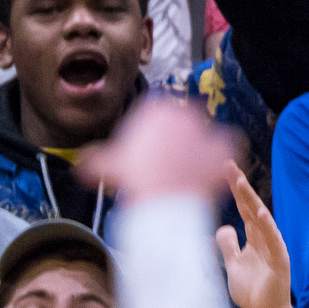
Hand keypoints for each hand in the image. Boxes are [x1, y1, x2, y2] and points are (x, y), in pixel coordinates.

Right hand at [78, 97, 237, 204]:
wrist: (163, 198)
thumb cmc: (134, 177)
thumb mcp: (109, 166)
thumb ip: (95, 161)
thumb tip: (80, 167)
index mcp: (155, 109)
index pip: (153, 112)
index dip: (148, 130)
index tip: (143, 148)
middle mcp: (182, 113)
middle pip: (180, 120)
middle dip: (175, 135)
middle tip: (166, 157)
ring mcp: (204, 129)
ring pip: (206, 128)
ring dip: (202, 140)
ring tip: (192, 159)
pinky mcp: (221, 148)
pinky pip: (228, 144)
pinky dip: (224, 152)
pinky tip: (216, 163)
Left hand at [216, 163, 300, 307]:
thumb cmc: (252, 290)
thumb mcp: (233, 264)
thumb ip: (228, 245)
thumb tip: (224, 227)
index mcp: (254, 238)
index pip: (244, 208)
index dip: (236, 190)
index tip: (226, 168)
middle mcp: (265, 239)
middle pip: (251, 208)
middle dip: (241, 188)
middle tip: (229, 166)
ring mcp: (274, 249)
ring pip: (262, 220)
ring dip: (251, 201)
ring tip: (240, 183)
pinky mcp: (280, 263)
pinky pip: (274, 242)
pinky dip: (267, 228)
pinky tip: (260, 213)